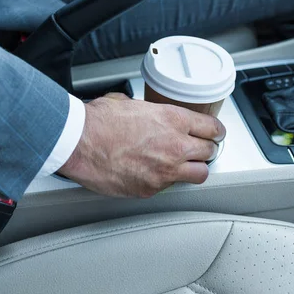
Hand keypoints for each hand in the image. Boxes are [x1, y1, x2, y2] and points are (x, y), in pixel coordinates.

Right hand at [58, 93, 225, 197]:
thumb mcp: (128, 104)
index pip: (212, 128)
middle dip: (203, 150)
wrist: (79, 142)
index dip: (214, 131)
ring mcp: (165, 171)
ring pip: (199, 174)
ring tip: (181, 166)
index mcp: (172, 119)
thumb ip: (148, 113)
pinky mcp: (151, 189)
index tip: (212, 134)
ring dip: (193, 170)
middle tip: (195, 149)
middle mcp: (175, 145)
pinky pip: (168, 187)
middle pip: (209, 152)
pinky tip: (150, 174)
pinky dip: (162, 181)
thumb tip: (145, 114)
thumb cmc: (97, 122)